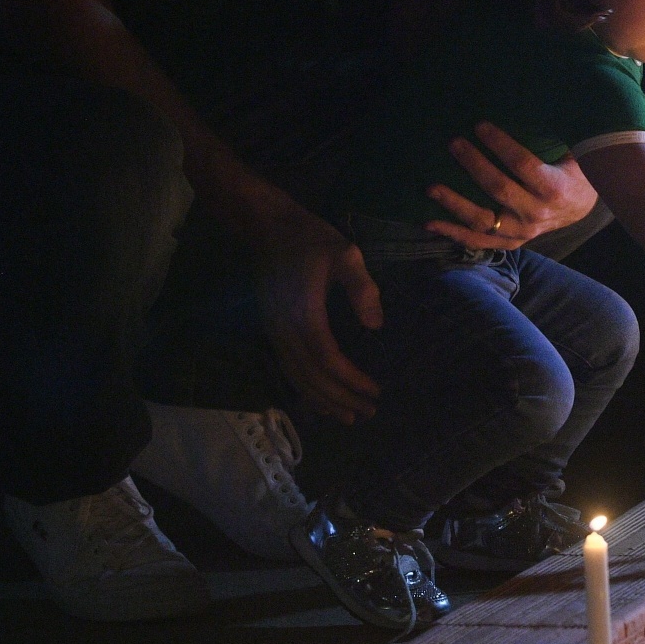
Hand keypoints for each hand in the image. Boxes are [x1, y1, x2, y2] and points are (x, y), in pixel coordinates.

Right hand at [253, 199, 383, 423]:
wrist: (268, 228)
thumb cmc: (311, 239)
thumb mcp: (345, 253)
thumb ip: (362, 288)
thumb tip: (376, 325)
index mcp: (304, 314)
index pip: (328, 360)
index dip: (350, 381)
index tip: (375, 391)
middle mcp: (284, 330)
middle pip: (311, 377)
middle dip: (340, 398)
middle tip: (368, 412)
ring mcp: (274, 332)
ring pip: (296, 378)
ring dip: (322, 400)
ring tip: (348, 415)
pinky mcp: (272, 330)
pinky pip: (288, 369)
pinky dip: (306, 389)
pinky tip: (321, 396)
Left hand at [421, 122, 597, 249]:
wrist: (580, 208)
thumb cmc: (573, 171)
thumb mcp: (574, 153)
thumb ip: (555, 135)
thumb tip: (533, 100)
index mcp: (554, 188)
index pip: (522, 164)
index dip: (500, 144)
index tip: (480, 126)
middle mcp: (537, 213)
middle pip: (498, 189)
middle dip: (473, 164)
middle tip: (454, 143)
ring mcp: (522, 232)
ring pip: (482, 220)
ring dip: (454, 203)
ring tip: (431, 187)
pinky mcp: (511, 242)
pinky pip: (478, 242)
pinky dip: (453, 233)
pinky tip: (430, 222)